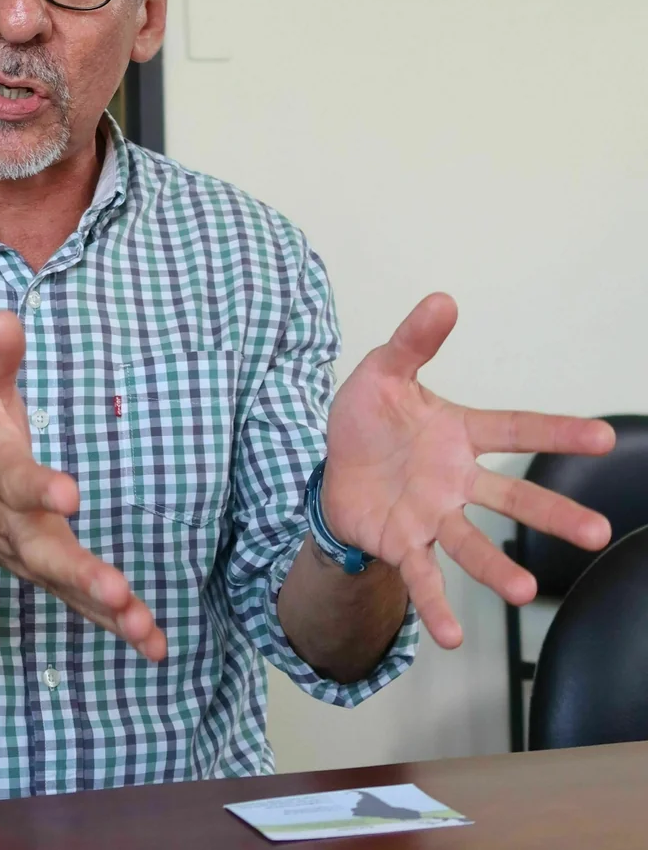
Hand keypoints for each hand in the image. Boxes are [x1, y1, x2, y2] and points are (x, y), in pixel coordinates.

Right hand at [0, 310, 166, 660]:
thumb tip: (7, 314)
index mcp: (2, 480)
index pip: (21, 485)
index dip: (42, 489)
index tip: (70, 493)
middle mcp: (18, 528)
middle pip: (48, 555)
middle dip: (81, 572)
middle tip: (115, 590)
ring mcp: (37, 559)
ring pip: (71, 590)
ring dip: (109, 611)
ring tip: (145, 628)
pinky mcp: (56, 577)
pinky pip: (86, 607)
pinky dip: (119, 629)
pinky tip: (155, 646)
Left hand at [322, 293, 614, 648]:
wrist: (330, 465)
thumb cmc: (366, 419)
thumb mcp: (382, 371)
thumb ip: (412, 341)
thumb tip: (442, 299)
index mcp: (457, 432)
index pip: (514, 427)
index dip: (556, 430)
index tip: (604, 436)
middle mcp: (455, 478)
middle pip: (510, 496)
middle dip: (551, 513)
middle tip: (596, 533)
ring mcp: (433, 515)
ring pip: (473, 544)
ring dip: (499, 570)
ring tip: (527, 594)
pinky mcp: (404, 543)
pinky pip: (425, 577)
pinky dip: (437, 606)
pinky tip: (450, 636)